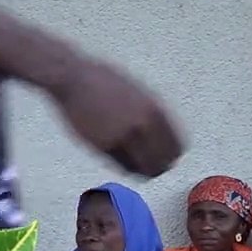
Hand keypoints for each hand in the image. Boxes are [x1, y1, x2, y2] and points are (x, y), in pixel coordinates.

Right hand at [48, 58, 183, 177]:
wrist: (75, 79)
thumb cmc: (104, 81)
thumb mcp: (139, 92)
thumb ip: (154, 113)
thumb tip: (165, 133)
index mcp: (154, 110)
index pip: (176, 146)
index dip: (172, 155)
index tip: (167, 157)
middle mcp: (142, 125)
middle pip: (162, 162)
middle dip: (159, 167)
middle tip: (152, 167)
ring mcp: (123, 137)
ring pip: (143, 169)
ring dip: (142, 171)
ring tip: (137, 165)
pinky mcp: (104, 146)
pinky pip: (123, 167)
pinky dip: (126, 168)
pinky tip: (122, 161)